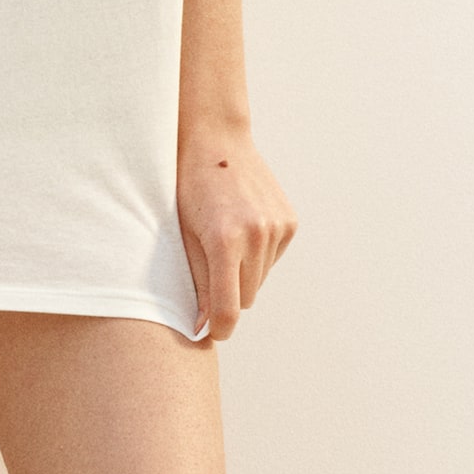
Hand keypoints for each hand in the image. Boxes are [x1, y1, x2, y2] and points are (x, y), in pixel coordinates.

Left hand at [176, 121, 297, 341]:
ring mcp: (277, 228)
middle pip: (246, 297)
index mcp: (225, 241)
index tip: (211, 333)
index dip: (219, 328)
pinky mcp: (289, 222)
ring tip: (224, 244)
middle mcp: (257, 235)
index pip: (228, 308)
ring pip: (259, 280)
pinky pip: (271, 259)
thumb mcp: (183, 235)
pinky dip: (256, 256)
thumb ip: (196, 281)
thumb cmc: (187, 188)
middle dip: (228, 296)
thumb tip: (204, 326)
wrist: (215, 140)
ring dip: (242, 275)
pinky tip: (240, 230)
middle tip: (208, 272)